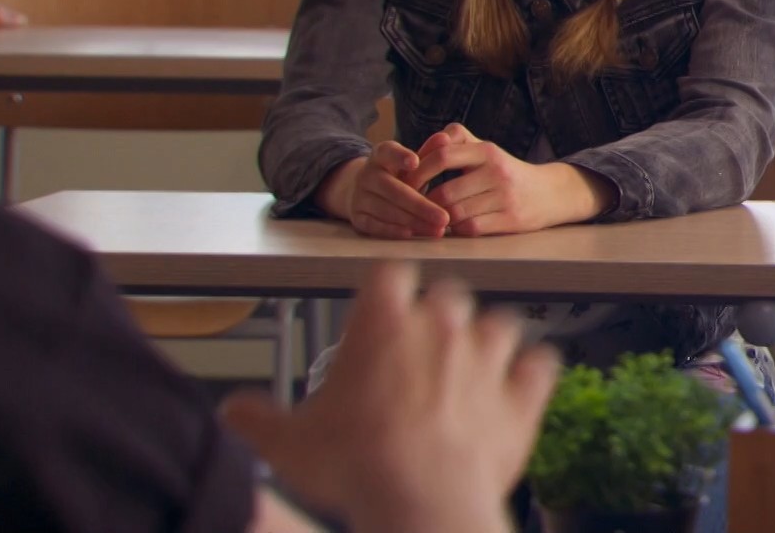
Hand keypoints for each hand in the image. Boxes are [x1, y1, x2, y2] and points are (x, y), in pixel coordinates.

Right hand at [220, 262, 560, 532]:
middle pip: (448, 293)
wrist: (421, 500)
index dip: (386, 292)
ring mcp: (490, 355)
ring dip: (487, 340)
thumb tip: (232, 412)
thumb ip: (255, 419)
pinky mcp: (524, 392)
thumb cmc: (355, 466)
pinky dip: (532, 373)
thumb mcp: (286, 443)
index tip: (379, 310)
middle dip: (436, 316)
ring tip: (469, 368)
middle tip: (417, 353)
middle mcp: (443, 324)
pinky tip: (519, 386)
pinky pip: (541, 363)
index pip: (389, 274)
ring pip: (500, 322)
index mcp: (384, 321)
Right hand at [316, 143, 449, 239]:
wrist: (366, 190)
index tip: (415, 162)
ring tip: (438, 229)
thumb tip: (447, 138)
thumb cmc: (399, 175)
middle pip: (393, 190)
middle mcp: (367, 174)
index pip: (388, 152)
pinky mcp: (357, 216)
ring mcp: (359, 196)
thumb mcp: (411, 161)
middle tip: (445, 217)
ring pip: (386, 210)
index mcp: (381, 155)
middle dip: (420, 206)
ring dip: (413, 221)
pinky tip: (412, 234)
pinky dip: (393, 231)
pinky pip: (374, 226)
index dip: (401, 156)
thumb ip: (429, 152)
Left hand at [414, 123, 615, 235]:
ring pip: (455, 214)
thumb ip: (455, 141)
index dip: (418, 172)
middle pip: (444, 192)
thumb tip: (424, 146)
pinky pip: (470, 229)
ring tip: (435, 218)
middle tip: (415, 209)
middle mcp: (497, 171)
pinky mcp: (510, 220)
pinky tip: (456, 226)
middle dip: (425, 203)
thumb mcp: (486, 149)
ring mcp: (505, 197)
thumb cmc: (507, 172)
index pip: (442, 156)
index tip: (404, 183)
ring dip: (440, 219)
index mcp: (487, 150)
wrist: (551, 193)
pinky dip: (458, 230)